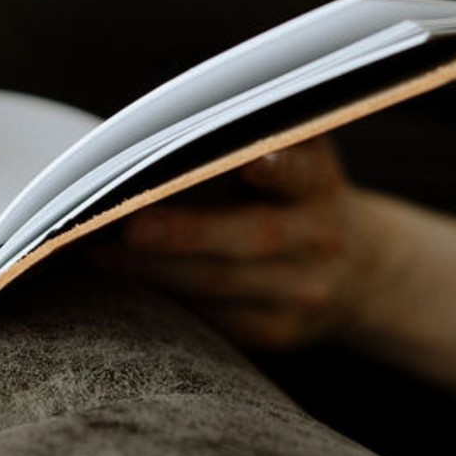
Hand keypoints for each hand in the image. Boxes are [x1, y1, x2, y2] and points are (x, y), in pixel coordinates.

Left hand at [104, 138, 384, 348]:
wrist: (354, 268)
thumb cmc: (289, 191)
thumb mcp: (291, 155)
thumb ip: (249, 134)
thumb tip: (170, 123)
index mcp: (319, 183)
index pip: (300, 174)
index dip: (274, 168)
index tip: (243, 161)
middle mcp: (319, 238)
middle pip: (251, 237)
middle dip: (187, 232)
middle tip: (128, 224)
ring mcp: (304, 291)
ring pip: (222, 284)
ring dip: (157, 271)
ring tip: (101, 253)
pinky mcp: (280, 332)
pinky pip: (216, 319)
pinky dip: (168, 300)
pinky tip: (126, 283)